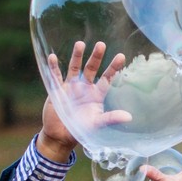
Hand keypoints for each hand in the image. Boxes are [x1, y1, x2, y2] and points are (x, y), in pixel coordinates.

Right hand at [37, 41, 130, 162]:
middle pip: (92, 68)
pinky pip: (55, 76)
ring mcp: (70, 86)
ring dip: (77, 56)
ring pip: (74, 68)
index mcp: (96, 94)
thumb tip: (129, 117)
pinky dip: (53, 67)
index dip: (114, 68)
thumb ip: (111, 118)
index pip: (107, 78)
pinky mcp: (57, 89)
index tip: (121, 56)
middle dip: (96, 57)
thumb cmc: (81, 130)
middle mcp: (84, 87)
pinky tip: (52, 57)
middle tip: (101, 45)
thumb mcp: (97, 124)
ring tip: (80, 44)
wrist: (61, 136)